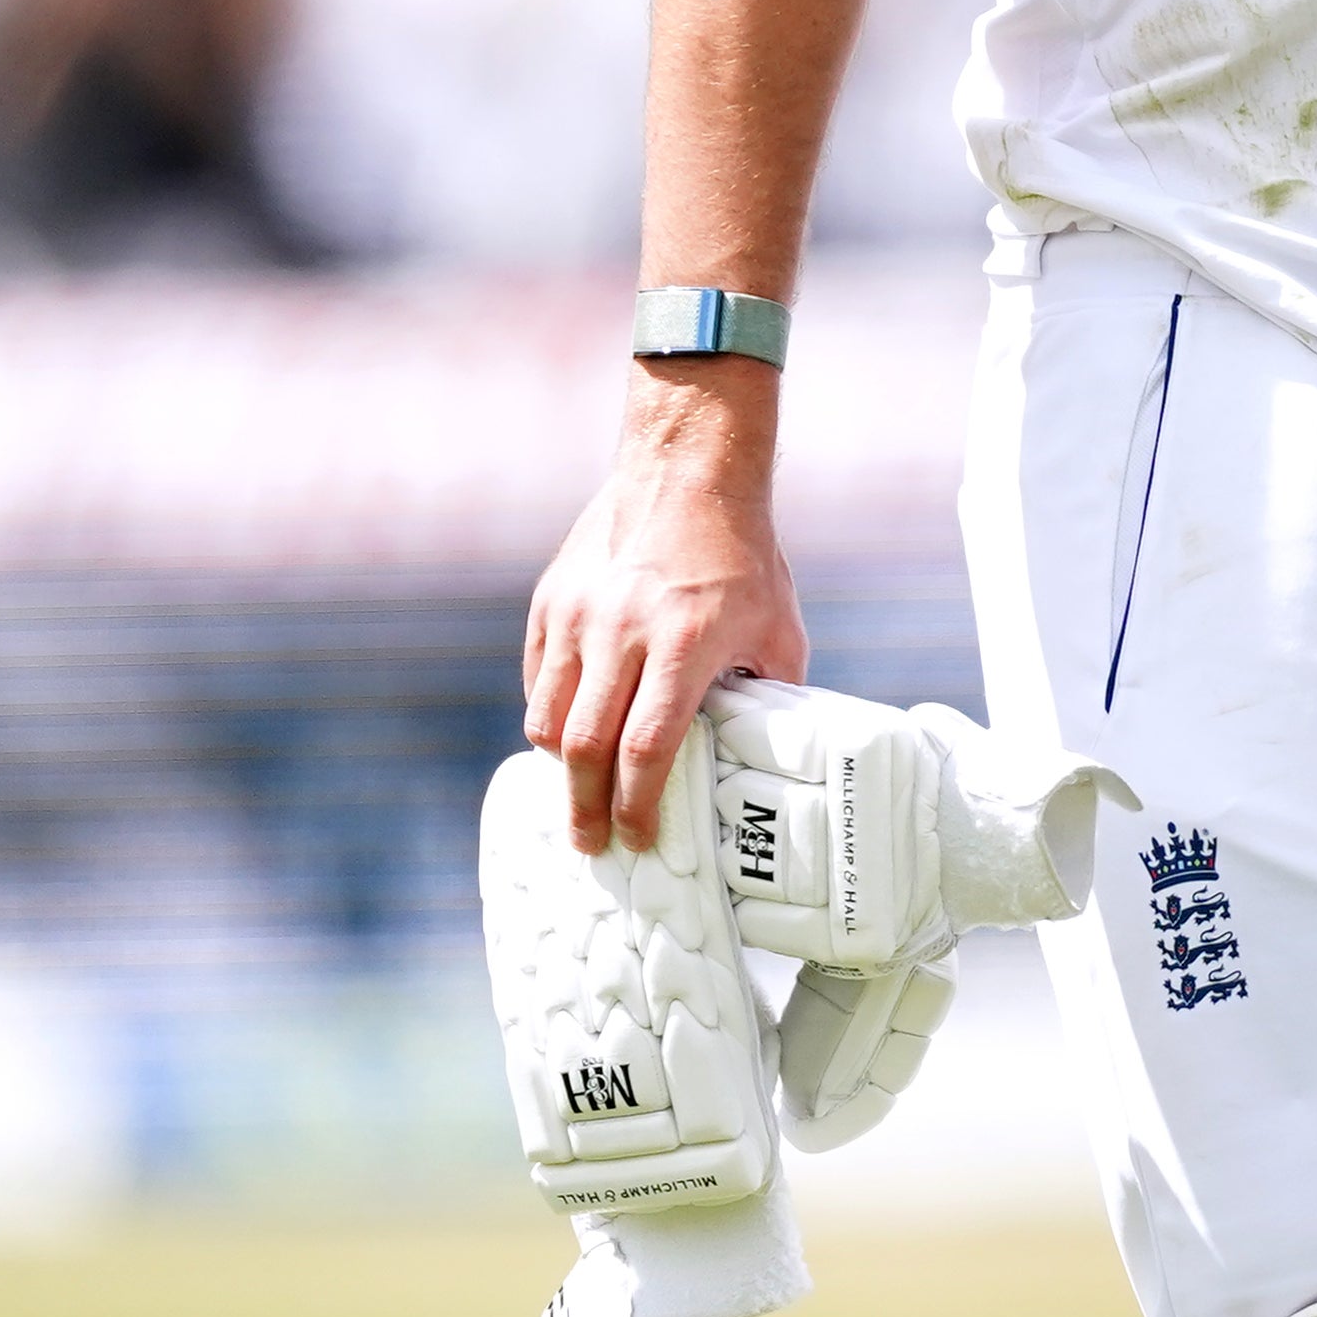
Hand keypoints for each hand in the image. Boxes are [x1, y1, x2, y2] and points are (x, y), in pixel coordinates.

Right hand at [524, 364, 808, 855]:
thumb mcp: (777, 625)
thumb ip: (770, 689)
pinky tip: (569, 733)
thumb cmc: (742, 553)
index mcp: (684, 642)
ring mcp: (580, 614)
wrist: (688, 471)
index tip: (639, 841)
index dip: (638, 806)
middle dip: (586, 807)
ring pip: (548, 717)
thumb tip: (769, 751)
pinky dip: (550, 714)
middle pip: (586, 747)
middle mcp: (622, 631)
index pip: (646, 747)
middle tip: (590, 844)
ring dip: (562, 768)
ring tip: (579, 795)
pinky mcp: (552, 600)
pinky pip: (540, 678)